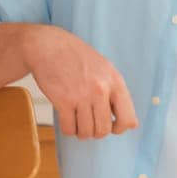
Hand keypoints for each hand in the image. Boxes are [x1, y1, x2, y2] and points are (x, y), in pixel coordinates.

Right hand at [24, 25, 138, 138]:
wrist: (48, 45)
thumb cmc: (74, 56)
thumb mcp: (103, 68)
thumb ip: (113, 91)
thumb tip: (126, 122)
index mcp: (115, 81)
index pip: (128, 120)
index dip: (119, 128)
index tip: (110, 125)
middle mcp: (101, 89)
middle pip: (104, 130)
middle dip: (95, 131)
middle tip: (88, 123)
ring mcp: (82, 96)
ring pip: (86, 132)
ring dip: (81, 131)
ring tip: (76, 121)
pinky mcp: (63, 101)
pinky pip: (69, 129)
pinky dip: (67, 129)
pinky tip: (66, 118)